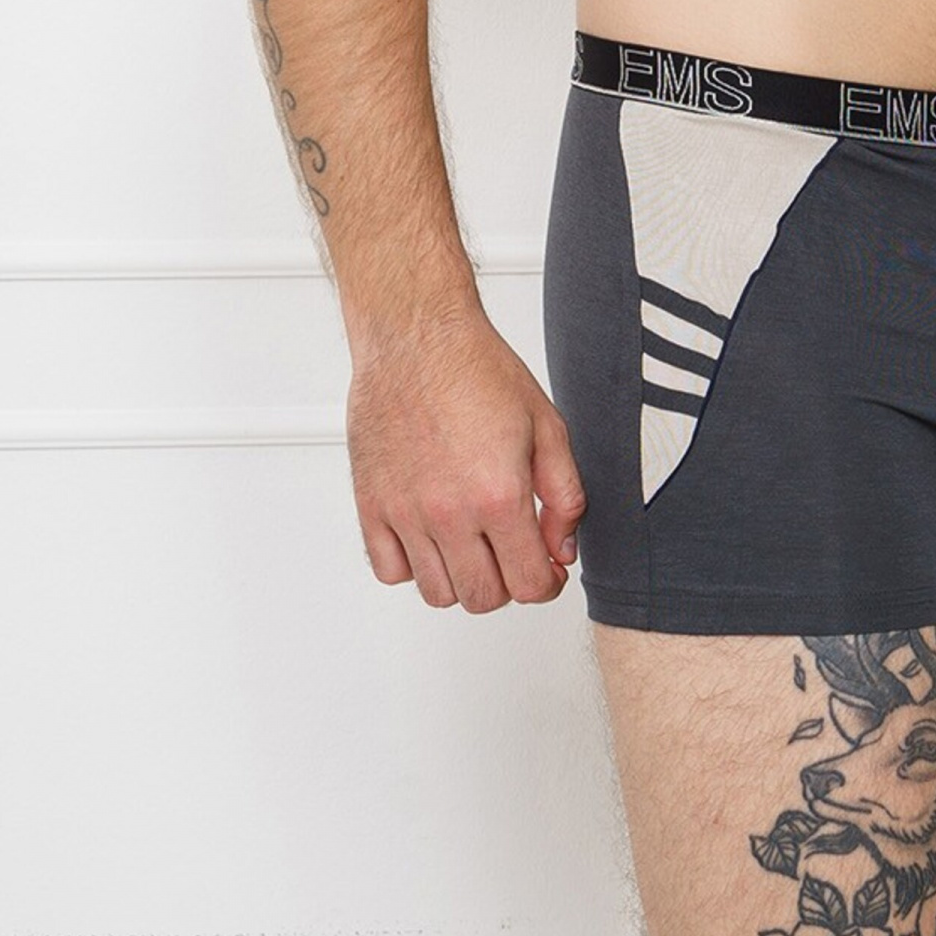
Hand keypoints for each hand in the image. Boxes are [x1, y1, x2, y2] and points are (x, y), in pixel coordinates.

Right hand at [346, 307, 586, 609]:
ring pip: (437, 593)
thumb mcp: (546, 424)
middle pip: (482, 598)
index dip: (548, 583)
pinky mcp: (371, 506)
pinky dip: (413, 565)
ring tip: (474, 543)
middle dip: (508, 583)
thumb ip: (564, 494)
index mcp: (498, 494)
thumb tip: (562, 547)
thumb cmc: (476, 369)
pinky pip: (390, 571)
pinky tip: (432, 536)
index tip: (548, 570)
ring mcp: (404, 513)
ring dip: (462, 578)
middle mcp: (448, 512)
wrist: (417, 337)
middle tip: (513, 554)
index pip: (529, 584)